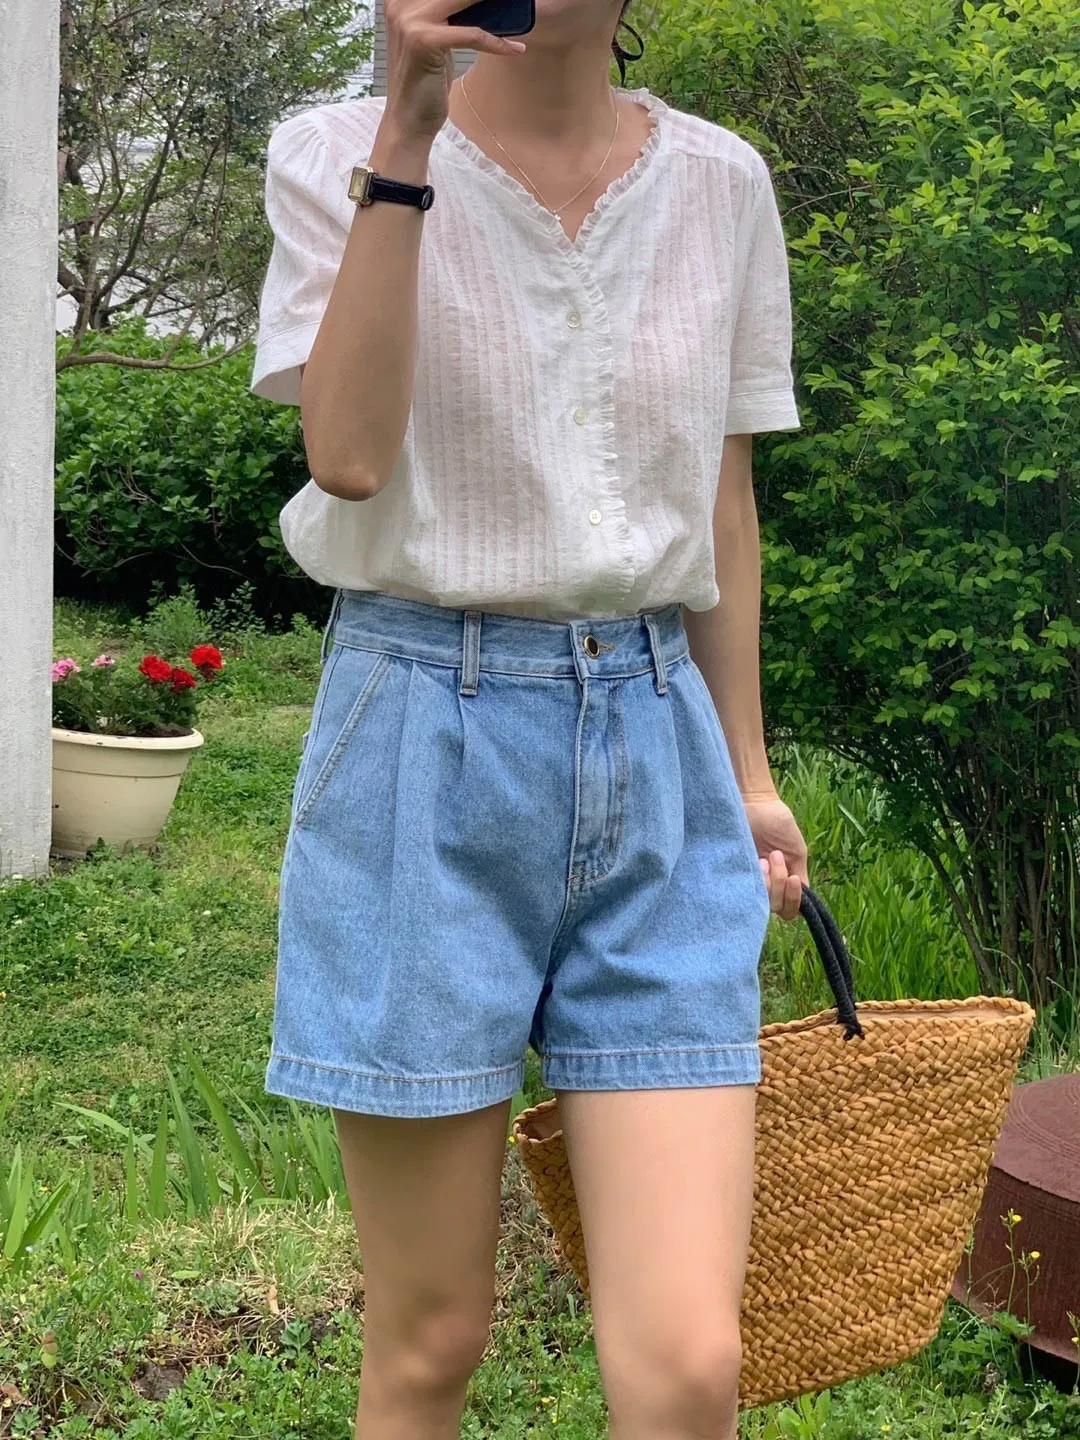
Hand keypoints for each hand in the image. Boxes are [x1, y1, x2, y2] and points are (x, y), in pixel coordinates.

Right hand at [383, 0, 527, 142]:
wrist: (407, 121)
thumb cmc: (424, 82)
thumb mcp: (436, 39)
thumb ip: (451, 15)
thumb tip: (487, 5)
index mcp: (401, 0)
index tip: (494, 3)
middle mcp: (402, 4)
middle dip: (487, 1)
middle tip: (514, 2)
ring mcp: (409, 20)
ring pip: (465, 2)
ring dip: (497, 8)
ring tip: (517, 10)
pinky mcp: (423, 41)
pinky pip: (472, 35)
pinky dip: (496, 43)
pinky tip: (514, 49)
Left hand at [741, 789, 808, 922]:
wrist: (754, 802)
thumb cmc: (776, 821)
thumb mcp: (796, 851)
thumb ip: (800, 875)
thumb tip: (804, 899)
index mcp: (783, 881)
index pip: (790, 908)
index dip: (794, 900)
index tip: (793, 878)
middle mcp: (766, 885)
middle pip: (776, 907)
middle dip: (778, 884)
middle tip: (774, 856)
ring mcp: (748, 880)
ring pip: (760, 902)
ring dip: (767, 881)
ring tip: (762, 858)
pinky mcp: (731, 872)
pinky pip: (742, 891)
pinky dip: (752, 880)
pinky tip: (753, 861)